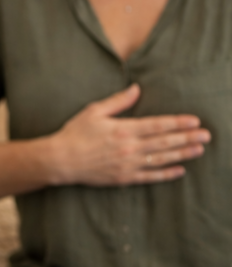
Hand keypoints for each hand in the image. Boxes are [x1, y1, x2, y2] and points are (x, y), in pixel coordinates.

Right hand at [51, 83, 210, 186]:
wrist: (61, 160)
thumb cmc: (75, 133)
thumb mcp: (94, 111)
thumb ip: (118, 101)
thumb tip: (136, 88)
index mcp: (123, 129)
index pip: (157, 125)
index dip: (177, 123)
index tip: (194, 121)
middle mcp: (129, 147)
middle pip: (164, 142)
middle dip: (187, 138)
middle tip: (206, 135)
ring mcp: (128, 164)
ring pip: (161, 159)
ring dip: (182, 154)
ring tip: (199, 150)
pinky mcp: (123, 178)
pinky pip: (150, 176)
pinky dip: (166, 174)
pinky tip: (179, 170)